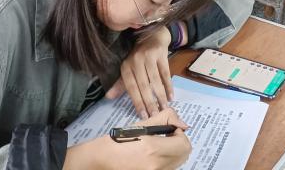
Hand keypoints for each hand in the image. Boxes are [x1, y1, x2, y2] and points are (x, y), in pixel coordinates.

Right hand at [67, 109, 189, 169]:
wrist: (99, 161)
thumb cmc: (117, 142)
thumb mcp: (140, 126)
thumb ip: (164, 119)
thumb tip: (182, 124)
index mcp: (154, 149)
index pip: (184, 144)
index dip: (179, 134)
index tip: (170, 130)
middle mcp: (156, 166)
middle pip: (184, 156)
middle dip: (178, 143)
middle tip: (166, 137)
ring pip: (177, 164)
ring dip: (173, 153)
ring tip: (158, 147)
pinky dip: (165, 163)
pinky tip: (152, 157)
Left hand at [106, 26, 173, 116]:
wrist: (153, 35)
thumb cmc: (139, 56)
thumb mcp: (128, 67)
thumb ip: (121, 84)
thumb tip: (108, 97)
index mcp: (126, 66)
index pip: (130, 87)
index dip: (136, 102)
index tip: (143, 115)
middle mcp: (136, 61)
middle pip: (143, 85)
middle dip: (149, 102)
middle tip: (155, 116)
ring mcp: (149, 56)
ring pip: (155, 80)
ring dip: (160, 96)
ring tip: (164, 108)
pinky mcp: (161, 53)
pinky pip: (165, 73)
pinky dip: (168, 86)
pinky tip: (171, 96)